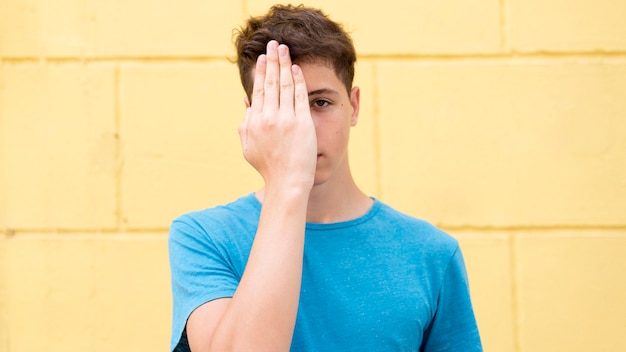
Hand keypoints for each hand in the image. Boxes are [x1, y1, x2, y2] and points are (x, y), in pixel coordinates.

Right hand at [239, 41, 316, 189]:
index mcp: (254, 123)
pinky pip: (299, 96)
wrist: (287, 182)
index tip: (263, 58)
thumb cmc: (269, 168)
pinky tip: (297, 69)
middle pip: (270, 83)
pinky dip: (298, 80)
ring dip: (285, 65)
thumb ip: (246, 124)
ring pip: (284, 85)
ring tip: (285, 50)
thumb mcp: (249, 147)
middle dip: (272, 61)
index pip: (258, 91)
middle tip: (273, 45)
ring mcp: (285, 120)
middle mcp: (268, 118)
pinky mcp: (302, 123)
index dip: (261, 72)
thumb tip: (246, 103)